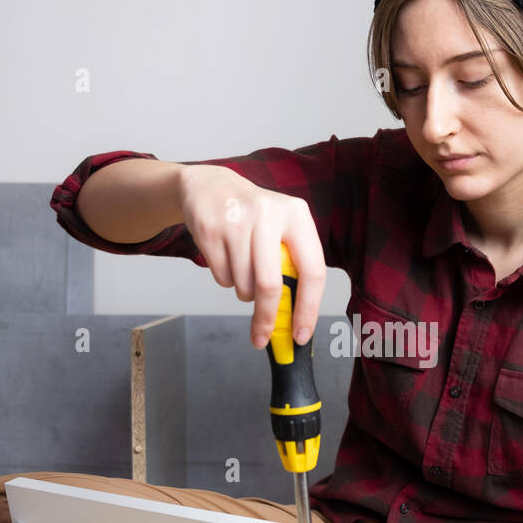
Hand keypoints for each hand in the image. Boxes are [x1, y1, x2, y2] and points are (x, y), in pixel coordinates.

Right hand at [177, 163, 325, 346]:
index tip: (300, 335)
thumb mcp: (283, 228)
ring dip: (244, 293)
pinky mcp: (210, 229)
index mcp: (297, 215)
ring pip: (243, 285)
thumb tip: (295, 320)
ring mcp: (236, 221)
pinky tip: (227, 257)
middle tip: (262, 337)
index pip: (312, 271)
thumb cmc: (256, 217)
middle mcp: (268, 214)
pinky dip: (227, 280)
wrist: (211, 186)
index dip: (308, 309)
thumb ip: (294, 266)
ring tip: (243, 269)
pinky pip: (222, 277)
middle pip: (270, 285)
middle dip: (266, 318)